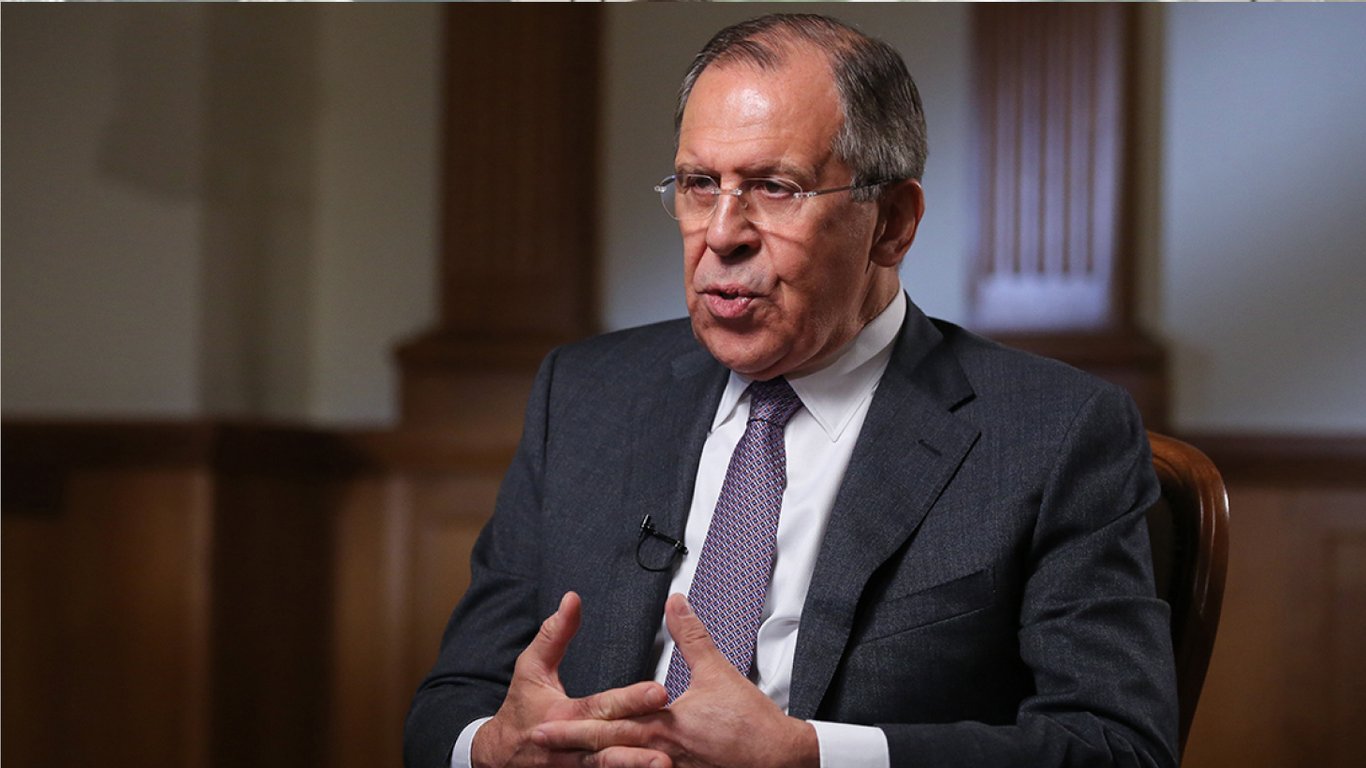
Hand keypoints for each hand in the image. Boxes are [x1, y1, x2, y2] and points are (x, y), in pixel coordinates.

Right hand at [472, 592, 670, 767]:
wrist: (499, 757)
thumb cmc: (521, 708)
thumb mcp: (531, 668)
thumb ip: (555, 634)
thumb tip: (573, 600)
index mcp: (562, 716)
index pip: (599, 706)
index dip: (628, 699)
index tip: (658, 691)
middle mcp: (571, 745)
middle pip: (610, 740)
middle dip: (640, 736)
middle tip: (670, 728)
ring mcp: (576, 767)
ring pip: (609, 767)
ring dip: (636, 765)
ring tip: (666, 763)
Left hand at [533, 594, 818, 767]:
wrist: (781, 760)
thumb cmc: (752, 723)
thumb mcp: (720, 672)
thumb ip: (691, 637)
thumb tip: (675, 604)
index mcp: (666, 724)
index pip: (611, 723)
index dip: (575, 725)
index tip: (543, 723)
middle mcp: (663, 753)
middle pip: (607, 750)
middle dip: (570, 746)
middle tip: (537, 742)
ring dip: (592, 764)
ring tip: (561, 760)